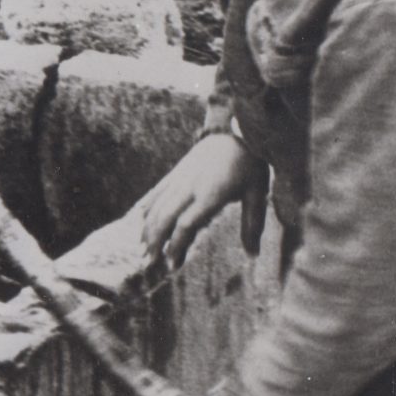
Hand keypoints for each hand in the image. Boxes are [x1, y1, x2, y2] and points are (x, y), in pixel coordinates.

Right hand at [138, 133, 257, 270]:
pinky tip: (138, 221)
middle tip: (149, 262)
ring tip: (142, 249)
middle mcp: (191, 186)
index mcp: (211, 194)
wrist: (235, 131)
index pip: (186, 224)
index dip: (177, 245)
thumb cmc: (250, 165)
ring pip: (157, 205)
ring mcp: (181, 178)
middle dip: (155, 241)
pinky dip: (146, 208)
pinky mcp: (176, 172)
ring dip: (147, 228)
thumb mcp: (258, 194)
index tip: (172, 264)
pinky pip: (156, 192)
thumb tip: (253, 254)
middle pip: (165, 216)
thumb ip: (252, 224)